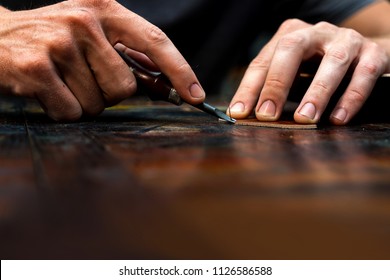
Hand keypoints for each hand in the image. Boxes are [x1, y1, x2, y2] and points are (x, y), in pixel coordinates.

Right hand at [0, 0, 204, 120]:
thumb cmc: (52, 40)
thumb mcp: (92, 37)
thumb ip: (128, 59)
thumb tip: (168, 88)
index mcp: (105, 9)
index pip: (155, 42)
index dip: (180, 71)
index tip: (197, 96)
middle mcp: (84, 21)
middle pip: (125, 86)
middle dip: (109, 94)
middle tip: (83, 78)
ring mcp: (59, 43)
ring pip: (99, 103)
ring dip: (84, 102)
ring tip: (63, 81)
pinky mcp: (37, 68)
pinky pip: (72, 112)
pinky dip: (64, 111)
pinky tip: (48, 91)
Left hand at [228, 19, 388, 124]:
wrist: (365, 55)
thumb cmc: (319, 69)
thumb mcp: (294, 73)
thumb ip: (274, 89)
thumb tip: (248, 116)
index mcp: (290, 36)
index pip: (263, 61)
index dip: (249, 88)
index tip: (239, 113)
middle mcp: (316, 33)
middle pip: (291, 49)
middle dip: (277, 84)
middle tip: (267, 115)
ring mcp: (346, 40)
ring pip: (332, 62)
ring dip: (317, 92)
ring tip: (305, 119)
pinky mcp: (373, 53)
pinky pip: (364, 73)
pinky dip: (352, 97)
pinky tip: (338, 118)